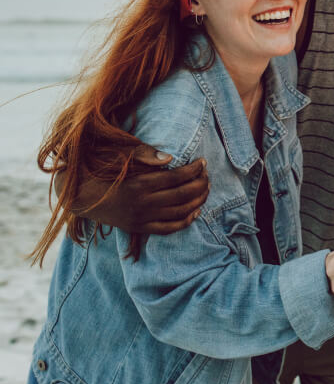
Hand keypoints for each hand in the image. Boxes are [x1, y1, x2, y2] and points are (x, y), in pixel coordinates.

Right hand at [79, 145, 207, 233]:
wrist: (76, 196)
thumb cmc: (98, 169)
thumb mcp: (116, 156)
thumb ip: (143, 155)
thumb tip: (170, 158)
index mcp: (137, 185)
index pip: (176, 178)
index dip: (193, 170)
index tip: (203, 162)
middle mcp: (141, 204)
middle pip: (182, 196)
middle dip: (200, 184)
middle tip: (208, 175)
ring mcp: (139, 219)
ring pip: (178, 213)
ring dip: (198, 201)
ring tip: (206, 189)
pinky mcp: (137, 228)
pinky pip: (167, 229)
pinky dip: (185, 222)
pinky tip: (196, 212)